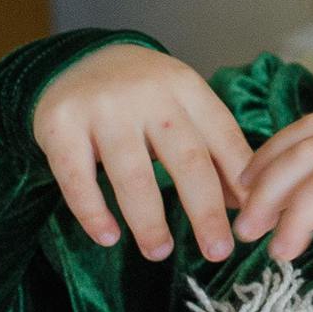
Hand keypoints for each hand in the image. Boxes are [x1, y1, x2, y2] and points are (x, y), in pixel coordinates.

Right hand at [37, 44, 254, 262]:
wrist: (72, 60)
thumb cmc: (142, 95)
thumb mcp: (182, 107)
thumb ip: (213, 149)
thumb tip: (247, 204)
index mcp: (185, 88)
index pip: (222, 137)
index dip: (240, 181)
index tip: (253, 222)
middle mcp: (147, 95)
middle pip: (185, 159)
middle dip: (205, 211)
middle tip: (218, 251)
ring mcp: (102, 109)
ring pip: (132, 175)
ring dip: (149, 221)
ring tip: (160, 252)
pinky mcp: (59, 126)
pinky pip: (77, 179)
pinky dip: (93, 213)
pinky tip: (108, 237)